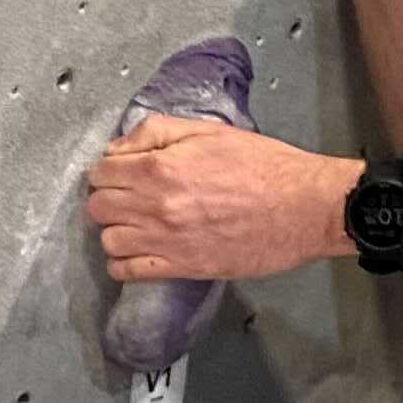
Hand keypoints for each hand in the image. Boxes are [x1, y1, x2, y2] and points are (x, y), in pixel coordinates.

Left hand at [86, 116, 362, 283]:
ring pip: (108, 240)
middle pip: (98, 207)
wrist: (303, 208)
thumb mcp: (209, 130)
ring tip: (137, 223)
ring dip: (116, 229)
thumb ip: (156, 131)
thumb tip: (118, 147)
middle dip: (109, 197)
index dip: (109, 168)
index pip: (101, 172)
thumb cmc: (265, 166)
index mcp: (159, 168)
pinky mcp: (182, 268)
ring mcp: (166, 241)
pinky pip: (128, 272)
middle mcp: (155, 206)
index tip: (123, 170)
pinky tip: (141, 251)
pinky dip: (125, 263)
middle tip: (130, 195)